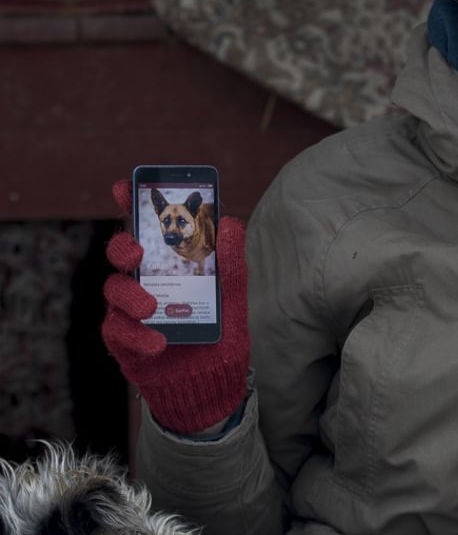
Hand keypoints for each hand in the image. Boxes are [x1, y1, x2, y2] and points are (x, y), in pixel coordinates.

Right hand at [102, 179, 249, 434]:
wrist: (215, 381)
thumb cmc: (222, 331)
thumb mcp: (234, 295)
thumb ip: (232, 262)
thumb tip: (229, 222)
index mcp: (169, 263)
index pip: (146, 228)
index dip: (131, 204)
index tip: (123, 186)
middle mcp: (145, 281)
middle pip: (120, 254)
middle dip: (123, 248)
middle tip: (138, 255)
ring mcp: (130, 310)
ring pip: (114, 290)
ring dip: (130, 296)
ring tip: (152, 309)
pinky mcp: (124, 340)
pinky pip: (117, 331)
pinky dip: (136, 336)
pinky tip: (158, 343)